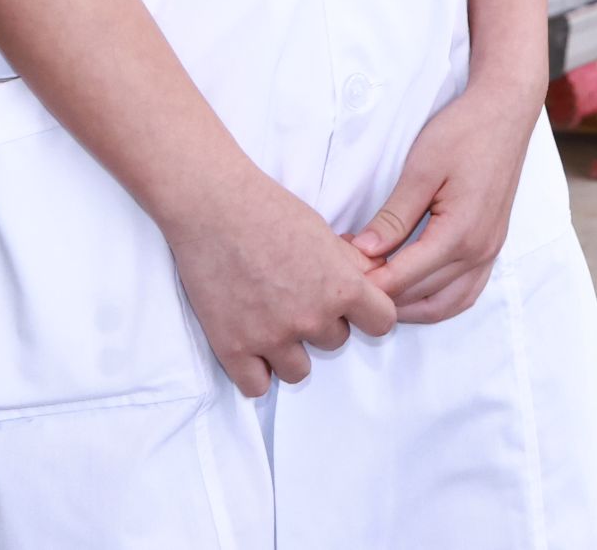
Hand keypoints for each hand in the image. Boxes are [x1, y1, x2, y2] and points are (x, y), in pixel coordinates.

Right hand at [162, 166, 398, 395]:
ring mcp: (271, 337)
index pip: (382, 322)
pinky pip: (256, 386)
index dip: (370, 314)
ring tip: (274, 322)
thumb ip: (351, 266)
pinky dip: (256, 372)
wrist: (214, 209)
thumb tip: (374, 282)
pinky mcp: (232, 348)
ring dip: (291, 352)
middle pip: (336, 342)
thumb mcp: (325, 234)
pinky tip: (252, 347)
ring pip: (298, 371)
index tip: (355, 307)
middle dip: (322, 324)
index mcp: (341, 287)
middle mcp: (310, 318)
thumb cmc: (271, 211)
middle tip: (297, 299)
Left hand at [352, 81, 542, 323]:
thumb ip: (393, 217)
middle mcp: (479, 251)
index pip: (402, 279)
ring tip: (377, 290)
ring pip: (446, 305)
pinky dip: (437, 300)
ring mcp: (490, 250)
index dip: (365, 282)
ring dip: (410, 307)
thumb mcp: (421, 170)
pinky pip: (465, 291)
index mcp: (460, 233)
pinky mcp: (492, 244)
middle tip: (348, 279)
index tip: (335, 272)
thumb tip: (362, 254)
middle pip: (420, 297)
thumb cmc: (464, 132)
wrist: (506, 109)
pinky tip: (412, 288)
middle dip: (381, 295)